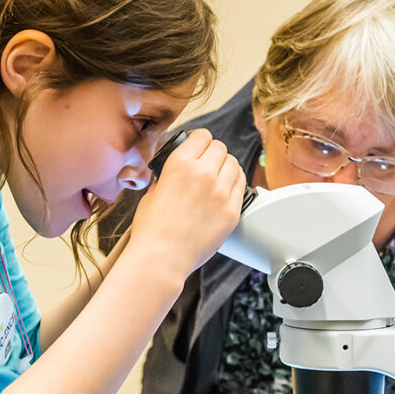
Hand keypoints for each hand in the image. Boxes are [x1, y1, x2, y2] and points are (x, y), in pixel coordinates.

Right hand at [128, 129, 245, 281]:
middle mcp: (204, 173)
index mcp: (180, 163)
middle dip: (213, 153)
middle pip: (220, 148)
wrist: (162, 257)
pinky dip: (235, 182)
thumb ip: (167, 176)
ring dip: (226, 166)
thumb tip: (174, 172)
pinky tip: (226, 188)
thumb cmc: (152, 228)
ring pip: (234, 164)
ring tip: (218, 175)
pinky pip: (242, 185)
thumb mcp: (153, 192)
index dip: (199, 140)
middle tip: (207, 163)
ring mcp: (221, 192)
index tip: (198, 146)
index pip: (202, 136)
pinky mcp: (232, 210)